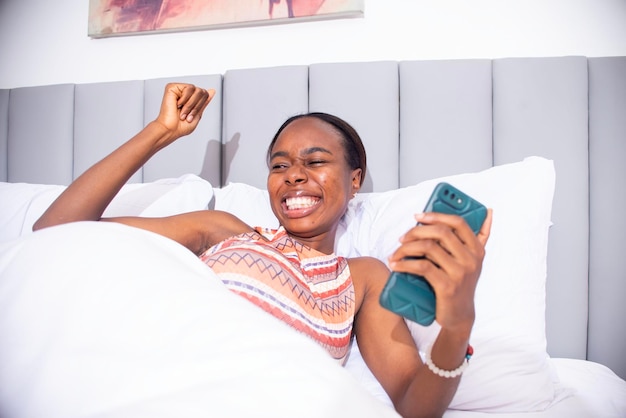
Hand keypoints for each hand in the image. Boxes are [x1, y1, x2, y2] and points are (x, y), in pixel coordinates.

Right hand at [155, 83, 213, 142]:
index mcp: (191, 99)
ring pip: (196, 89)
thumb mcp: (198, 114)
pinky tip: (177, 104)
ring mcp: (179, 89)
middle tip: (187, 114)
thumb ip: (205, 102)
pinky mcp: (172, 87)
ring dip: (190, 104)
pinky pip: (188, 88)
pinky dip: (185, 99)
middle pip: (202, 91)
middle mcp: (185, 93)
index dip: (200, 106)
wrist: (170, 129)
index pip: (205, 94)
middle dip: (196, 106)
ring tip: (182, 111)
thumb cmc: (180, 126)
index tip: (191, 115)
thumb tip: (212, 90)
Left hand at [388, 210, 492, 332]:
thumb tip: (488, 212)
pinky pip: (422, 267)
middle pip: (440, 232)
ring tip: (396, 254)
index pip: (458, 223)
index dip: (436, 215)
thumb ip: (480, 238)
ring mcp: (460, 273)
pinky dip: (405, 264)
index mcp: (477, 249)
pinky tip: (395, 265)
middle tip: (402, 238)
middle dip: (416, 231)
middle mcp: (471, 259)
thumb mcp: (473, 261)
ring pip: (428, 248)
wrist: (459, 316)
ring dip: (406, 248)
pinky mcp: (447, 286)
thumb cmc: (461, 284)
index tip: (418, 216)